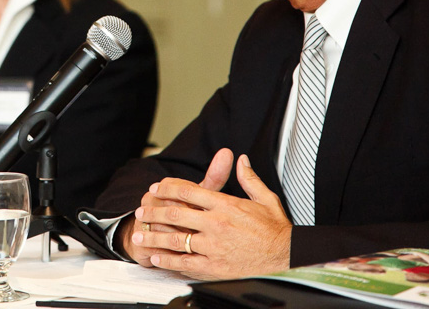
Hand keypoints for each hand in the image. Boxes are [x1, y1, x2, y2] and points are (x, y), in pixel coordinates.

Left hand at [130, 153, 291, 278]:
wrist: (288, 259)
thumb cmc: (276, 231)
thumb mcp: (265, 199)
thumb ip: (249, 178)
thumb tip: (240, 160)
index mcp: (226, 205)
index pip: (188, 191)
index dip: (168, 188)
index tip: (157, 188)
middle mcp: (217, 224)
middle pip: (176, 214)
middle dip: (154, 212)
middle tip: (141, 211)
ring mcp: (214, 247)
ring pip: (176, 240)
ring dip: (154, 237)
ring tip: (140, 236)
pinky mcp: (215, 268)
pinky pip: (185, 263)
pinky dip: (168, 261)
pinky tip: (157, 259)